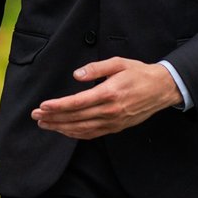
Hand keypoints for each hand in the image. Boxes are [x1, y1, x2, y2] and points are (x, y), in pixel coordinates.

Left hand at [32, 57, 179, 139]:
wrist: (162, 89)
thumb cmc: (139, 73)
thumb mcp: (118, 63)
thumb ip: (95, 68)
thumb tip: (76, 75)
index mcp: (110, 93)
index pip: (78, 103)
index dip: (58, 106)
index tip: (43, 106)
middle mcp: (111, 110)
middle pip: (76, 118)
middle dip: (53, 117)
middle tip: (36, 115)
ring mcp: (114, 121)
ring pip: (82, 129)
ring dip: (61, 128)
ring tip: (44, 124)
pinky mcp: (116, 127)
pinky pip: (92, 134)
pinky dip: (76, 134)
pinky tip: (64, 131)